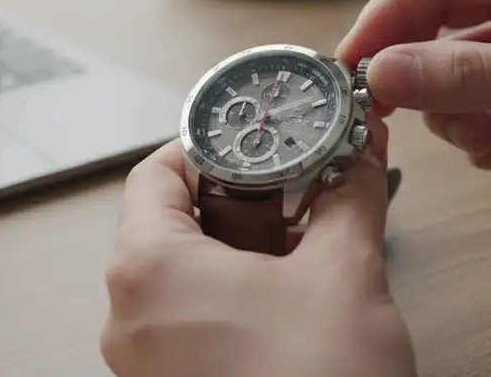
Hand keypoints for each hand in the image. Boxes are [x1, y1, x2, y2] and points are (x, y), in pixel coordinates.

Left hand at [100, 115, 415, 376]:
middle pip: (170, 223)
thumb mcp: (346, 272)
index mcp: (147, 269)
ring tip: (307, 246)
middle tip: (296, 189)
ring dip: (246, 252)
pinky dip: (239, 299)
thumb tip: (359, 156)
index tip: (255, 137)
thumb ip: (350, 197)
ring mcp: (148, 364)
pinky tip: (296, 299)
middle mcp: (130, 317)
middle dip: (243, 201)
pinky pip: (194, 324)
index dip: (209, 145)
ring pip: (187, 277)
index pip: (155, 173)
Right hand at [336, 0, 490, 217]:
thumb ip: (466, 77)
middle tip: (394, 116)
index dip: (388, 18)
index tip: (351, 63)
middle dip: (424, 78)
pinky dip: (486, 137)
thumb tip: (380, 72)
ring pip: (450, 76)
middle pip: (436, 27)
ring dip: (463, 118)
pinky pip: (476, 109)